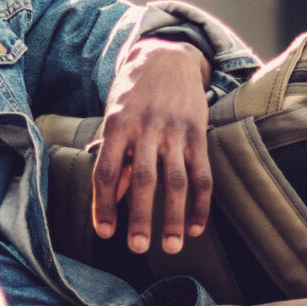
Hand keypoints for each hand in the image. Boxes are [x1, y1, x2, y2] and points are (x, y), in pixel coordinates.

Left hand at [92, 38, 211, 255]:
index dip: (104, 203)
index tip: (104, 232)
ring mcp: (175, 131)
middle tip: (138, 248)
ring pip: (176, 181)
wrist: (166, 57)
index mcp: (117, 124)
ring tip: (172, 247)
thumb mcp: (115, 117)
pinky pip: (202, 173)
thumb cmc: (133, 93)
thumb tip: (117, 195)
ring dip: (174, 217)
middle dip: (141, 217)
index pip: (106, 170)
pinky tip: (197, 227)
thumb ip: (117, 155)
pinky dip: (201, 203)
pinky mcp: (199, 133)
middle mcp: (146, 128)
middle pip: (144, 179)